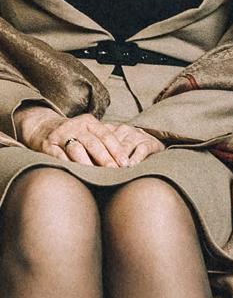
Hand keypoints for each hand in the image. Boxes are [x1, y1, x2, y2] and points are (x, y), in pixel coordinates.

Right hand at [22, 110, 161, 167]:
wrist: (41, 127)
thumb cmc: (73, 134)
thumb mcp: (88, 132)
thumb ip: (102, 142)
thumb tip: (125, 161)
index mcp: (89, 122)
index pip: (106, 135)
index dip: (116, 150)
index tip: (126, 163)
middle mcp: (75, 126)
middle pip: (93, 143)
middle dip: (105, 158)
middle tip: (115, 172)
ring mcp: (60, 135)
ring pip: (77, 149)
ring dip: (88, 163)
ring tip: (97, 175)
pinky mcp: (47, 145)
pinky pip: (59, 156)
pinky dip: (68, 164)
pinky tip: (76, 172)